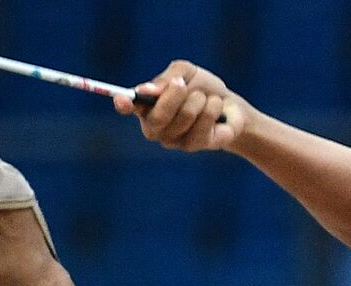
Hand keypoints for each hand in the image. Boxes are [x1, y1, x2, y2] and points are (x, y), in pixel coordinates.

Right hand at [112, 60, 249, 151]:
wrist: (228, 105)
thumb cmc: (201, 87)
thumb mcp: (185, 73)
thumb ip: (166, 78)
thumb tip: (148, 91)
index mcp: (146, 105)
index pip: (128, 107)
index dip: (123, 105)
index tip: (122, 99)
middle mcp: (154, 126)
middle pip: (158, 117)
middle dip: (174, 96)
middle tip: (183, 84)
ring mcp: (172, 140)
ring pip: (184, 118)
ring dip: (198, 100)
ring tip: (204, 97)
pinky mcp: (192, 146)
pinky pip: (201, 126)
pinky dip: (212, 109)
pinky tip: (215, 107)